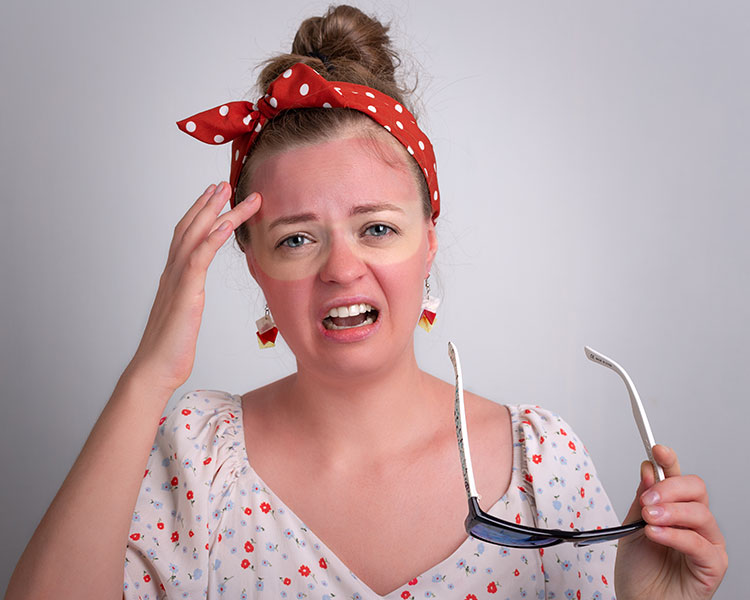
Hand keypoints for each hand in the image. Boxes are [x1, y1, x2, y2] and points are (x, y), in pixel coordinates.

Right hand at [126, 183, 260, 391]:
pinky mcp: (186, 294)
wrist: (155, 369)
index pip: (187, 236)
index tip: (214, 196)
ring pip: (196, 237)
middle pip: (191, 228)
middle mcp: (173, 273)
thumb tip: (193, 294)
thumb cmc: (170, 347)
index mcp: (175, 277)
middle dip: (208, 204)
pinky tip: (226, 225)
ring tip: (231, 194)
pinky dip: (213, 239)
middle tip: (225, 183)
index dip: (200, 213)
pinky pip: (199, 259)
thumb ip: (188, 297)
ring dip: (215, 212)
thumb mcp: (184, 315)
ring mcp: (178, 281)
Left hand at [615, 444, 726, 599]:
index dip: (670, 460)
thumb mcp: (631, 527)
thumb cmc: (638, 571)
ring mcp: (707, 543)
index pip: (678, 477)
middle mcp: (694, 523)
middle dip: (669, 488)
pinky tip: (656, 534)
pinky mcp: (712, 566)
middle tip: (646, 500)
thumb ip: (641, 498)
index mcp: (675, 509)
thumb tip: (649, 468)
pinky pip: (700, 543)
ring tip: (648, 520)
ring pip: (700, 513)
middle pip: (696, 488)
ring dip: (670, 511)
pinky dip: (675, 535)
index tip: (657, 449)